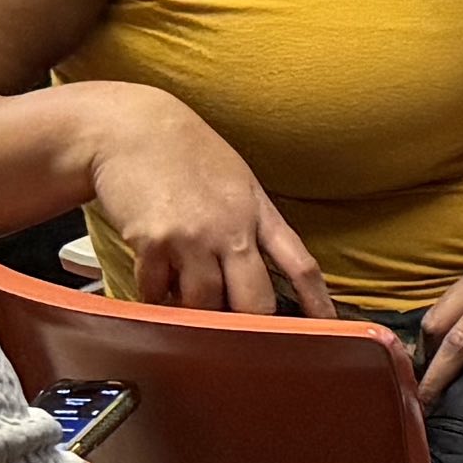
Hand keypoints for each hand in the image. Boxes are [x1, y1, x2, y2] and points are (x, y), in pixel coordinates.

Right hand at [83, 85, 329, 315]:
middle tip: (237, 334)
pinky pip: (158, 293)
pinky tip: (154, 275)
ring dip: (194, 310)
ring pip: (204, 305)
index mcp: (258, 211)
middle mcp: (231, 227)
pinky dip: (155, 295)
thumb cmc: (187, 154)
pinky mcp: (154, 243)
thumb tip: (260, 272)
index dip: (317, 302)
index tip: (329, 329)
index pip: (300, 265)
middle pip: (255, 301)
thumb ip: (252, 225)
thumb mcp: (236, 181)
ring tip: (183, 291)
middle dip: (249, 326)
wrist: (133, 128)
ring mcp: (194, 237)